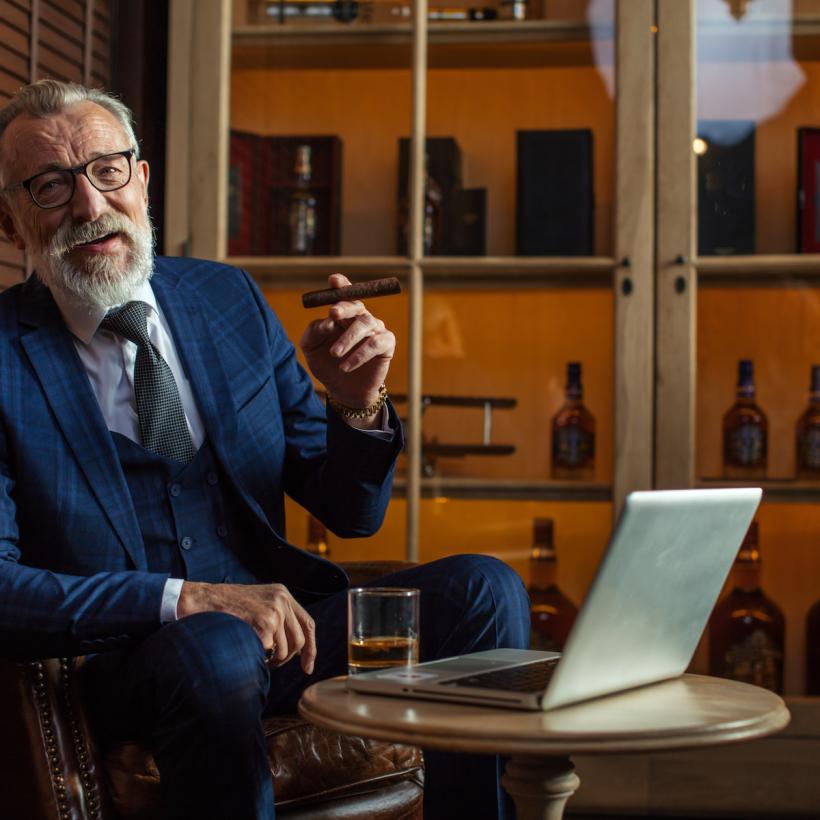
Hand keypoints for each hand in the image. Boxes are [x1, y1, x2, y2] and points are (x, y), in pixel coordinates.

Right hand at [177, 581, 315, 673]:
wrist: (202, 599)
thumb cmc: (226, 606)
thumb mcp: (258, 602)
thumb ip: (277, 616)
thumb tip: (294, 647)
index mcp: (283, 593)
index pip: (308, 623)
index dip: (311, 648)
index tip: (307, 667)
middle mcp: (282, 600)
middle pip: (300, 641)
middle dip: (288, 658)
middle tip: (273, 664)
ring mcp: (274, 611)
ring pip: (285, 651)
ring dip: (272, 660)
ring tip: (256, 654)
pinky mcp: (263, 624)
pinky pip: (269, 652)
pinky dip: (259, 658)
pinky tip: (247, 651)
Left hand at [300, 273, 394, 414]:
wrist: (343, 391)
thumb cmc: (327, 365)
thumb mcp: (311, 348)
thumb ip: (313, 332)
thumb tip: (327, 322)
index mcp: (342, 314)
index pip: (344, 294)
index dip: (342, 285)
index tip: (334, 280)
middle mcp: (360, 318)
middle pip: (356, 304)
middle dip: (344, 306)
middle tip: (332, 313)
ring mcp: (375, 329)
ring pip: (365, 324)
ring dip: (348, 338)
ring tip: (335, 354)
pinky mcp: (386, 345)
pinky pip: (375, 344)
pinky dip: (359, 354)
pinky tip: (345, 366)